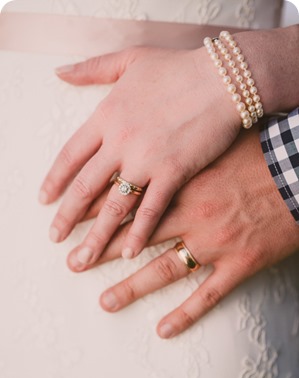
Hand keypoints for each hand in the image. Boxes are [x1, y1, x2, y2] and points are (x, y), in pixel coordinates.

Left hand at [38, 44, 240, 265]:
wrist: (223, 78)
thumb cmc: (179, 68)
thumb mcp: (131, 59)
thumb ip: (93, 68)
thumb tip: (60, 71)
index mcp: (106, 116)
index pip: (70, 155)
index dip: (55, 180)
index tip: (44, 200)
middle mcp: (120, 142)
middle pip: (86, 187)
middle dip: (68, 216)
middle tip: (56, 239)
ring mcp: (146, 160)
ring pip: (113, 206)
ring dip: (97, 236)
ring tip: (83, 259)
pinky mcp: (174, 174)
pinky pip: (151, 210)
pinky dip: (139, 233)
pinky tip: (129, 252)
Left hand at [67, 127, 298, 338]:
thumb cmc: (263, 151)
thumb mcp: (217, 140)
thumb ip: (181, 144)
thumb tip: (157, 135)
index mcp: (184, 182)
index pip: (129, 198)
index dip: (98, 209)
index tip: (71, 219)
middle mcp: (192, 214)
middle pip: (137, 236)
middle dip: (101, 249)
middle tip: (72, 263)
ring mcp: (215, 242)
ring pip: (164, 270)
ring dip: (132, 288)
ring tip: (104, 302)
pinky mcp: (240, 263)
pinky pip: (209, 294)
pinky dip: (186, 315)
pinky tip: (164, 331)